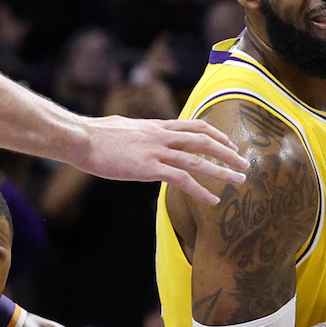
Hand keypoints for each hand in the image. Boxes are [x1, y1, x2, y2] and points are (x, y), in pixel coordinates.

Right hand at [75, 114, 248, 204]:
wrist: (82, 138)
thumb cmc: (96, 135)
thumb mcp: (124, 127)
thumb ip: (140, 132)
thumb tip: (140, 134)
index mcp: (157, 126)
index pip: (195, 126)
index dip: (216, 135)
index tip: (229, 144)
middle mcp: (161, 136)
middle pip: (203, 141)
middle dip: (227, 152)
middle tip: (244, 163)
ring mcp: (156, 152)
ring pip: (198, 160)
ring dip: (221, 171)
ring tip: (239, 181)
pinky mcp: (148, 168)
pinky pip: (182, 180)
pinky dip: (200, 191)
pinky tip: (213, 200)